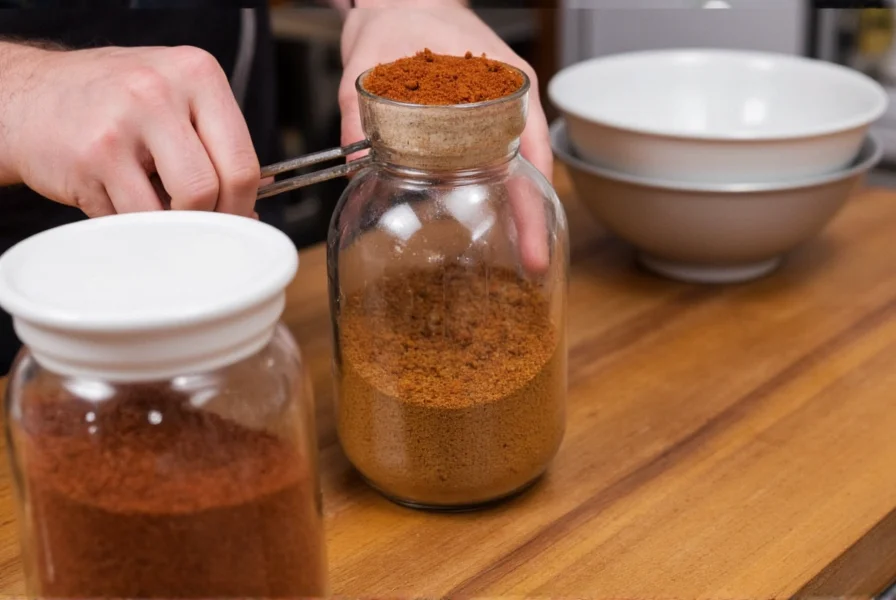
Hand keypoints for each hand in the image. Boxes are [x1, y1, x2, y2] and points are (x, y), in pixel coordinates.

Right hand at [0, 43, 259, 217]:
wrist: (29, 95)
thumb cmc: (111, 102)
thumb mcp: (174, 98)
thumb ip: (215, 141)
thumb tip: (256, 202)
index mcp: (197, 73)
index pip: (243, 161)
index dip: (243, 204)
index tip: (234, 218)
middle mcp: (161, 90)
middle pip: (213, 188)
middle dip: (209, 218)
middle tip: (195, 222)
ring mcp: (122, 123)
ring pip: (174, 210)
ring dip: (168, 224)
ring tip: (150, 203)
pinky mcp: (91, 156)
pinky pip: (132, 217)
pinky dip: (131, 224)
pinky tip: (117, 197)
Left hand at [338, 3, 553, 272]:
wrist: (403, 2)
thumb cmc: (400, 16)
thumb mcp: (370, 57)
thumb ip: (357, 105)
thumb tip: (355, 156)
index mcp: (502, 79)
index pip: (531, 144)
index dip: (533, 194)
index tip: (532, 235)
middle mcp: (509, 98)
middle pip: (530, 166)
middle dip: (531, 217)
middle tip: (530, 264)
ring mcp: (498, 112)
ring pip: (513, 168)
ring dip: (513, 208)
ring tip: (510, 251)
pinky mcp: (478, 124)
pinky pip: (490, 161)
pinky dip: (488, 191)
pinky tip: (477, 218)